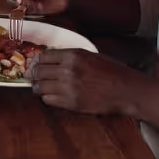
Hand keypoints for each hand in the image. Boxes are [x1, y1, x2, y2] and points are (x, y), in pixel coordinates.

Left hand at [28, 49, 145, 116]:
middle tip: (32, 77)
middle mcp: (68, 70)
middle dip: (34, 75)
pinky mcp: (72, 103)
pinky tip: (51, 96)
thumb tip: (50, 59)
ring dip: (39, 88)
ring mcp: (68, 87)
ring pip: (41, 87)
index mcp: (72, 55)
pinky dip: (47, 98)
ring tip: (40, 88)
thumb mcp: (89, 55)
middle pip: (39, 72)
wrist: (126, 90)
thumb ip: (69, 56)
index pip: (43, 57)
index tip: (34, 64)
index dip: (36, 61)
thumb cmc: (111, 71)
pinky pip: (49, 100)